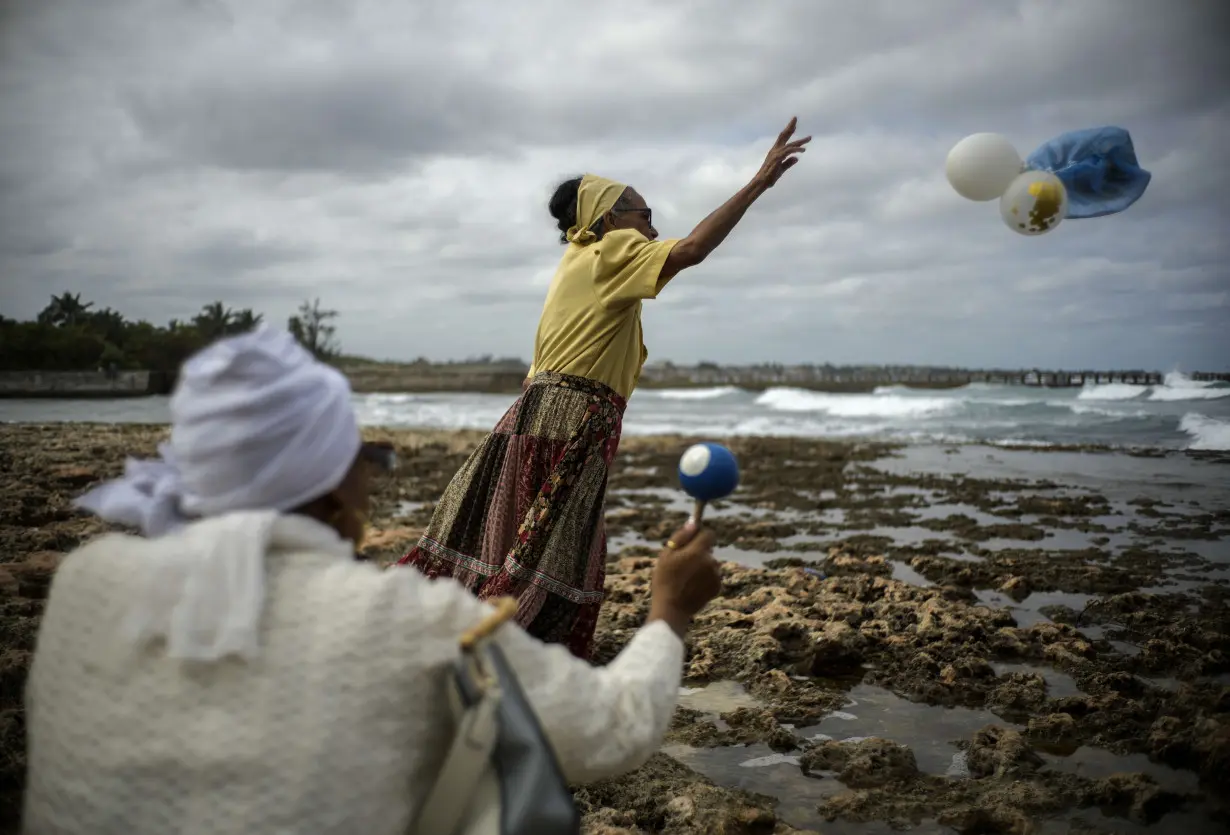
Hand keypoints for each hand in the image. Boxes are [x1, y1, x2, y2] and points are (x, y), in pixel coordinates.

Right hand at [649, 520, 720, 634]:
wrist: (671, 609)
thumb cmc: (664, 580)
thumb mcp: (666, 555)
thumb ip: (681, 537)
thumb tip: (693, 523)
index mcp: (698, 551)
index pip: (709, 534)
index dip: (700, 536)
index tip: (691, 543)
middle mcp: (710, 562)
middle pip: (708, 550)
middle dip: (698, 554)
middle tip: (682, 565)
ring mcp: (715, 575)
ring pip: (710, 564)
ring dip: (702, 567)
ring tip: (685, 579)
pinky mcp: (717, 587)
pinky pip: (712, 577)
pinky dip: (705, 580)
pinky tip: (692, 587)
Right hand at [752, 117, 810, 189]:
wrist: (761, 183)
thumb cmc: (769, 178)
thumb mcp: (781, 169)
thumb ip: (788, 163)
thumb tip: (796, 158)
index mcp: (775, 152)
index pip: (783, 139)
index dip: (789, 131)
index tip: (794, 125)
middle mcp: (775, 150)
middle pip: (783, 135)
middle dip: (790, 126)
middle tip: (795, 118)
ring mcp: (775, 153)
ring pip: (789, 143)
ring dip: (800, 141)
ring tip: (809, 138)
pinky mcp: (777, 158)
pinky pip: (789, 151)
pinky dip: (796, 149)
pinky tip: (803, 150)